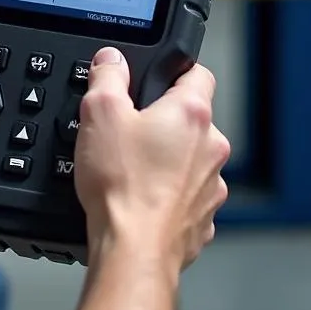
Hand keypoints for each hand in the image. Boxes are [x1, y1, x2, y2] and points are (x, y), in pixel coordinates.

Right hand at [74, 48, 230, 273]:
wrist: (133, 249)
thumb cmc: (122, 186)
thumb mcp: (99, 112)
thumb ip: (107, 76)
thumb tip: (111, 60)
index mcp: (191, 114)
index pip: (198, 72)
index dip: (175, 68)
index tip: (156, 76)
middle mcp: (211, 148)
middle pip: (190, 118)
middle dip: (162, 119)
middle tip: (128, 128)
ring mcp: (211, 186)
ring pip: (189, 158)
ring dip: (167, 158)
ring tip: (130, 166)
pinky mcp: (202, 218)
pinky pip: (186, 194)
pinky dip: (167, 192)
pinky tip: (139, 195)